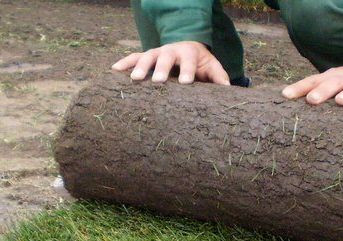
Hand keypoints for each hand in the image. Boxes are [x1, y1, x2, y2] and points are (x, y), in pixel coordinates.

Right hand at [111, 41, 229, 85]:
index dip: (187, 70)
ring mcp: (157, 52)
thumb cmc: (200, 62)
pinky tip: (114, 70)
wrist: (187, 48)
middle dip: (161, 68)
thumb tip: (228, 90)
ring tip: (134, 79)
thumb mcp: (211, 66)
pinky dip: (124, 62)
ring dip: (140, 66)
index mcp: (188, 52)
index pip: (188, 61)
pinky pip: (133, 57)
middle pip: (165, 57)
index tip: (186, 82)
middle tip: (158, 81)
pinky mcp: (147, 56)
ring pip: (147, 56)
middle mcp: (171, 50)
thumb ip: (218, 77)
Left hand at [282, 61, 342, 105]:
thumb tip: (284, 97)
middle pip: (332, 84)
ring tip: (341, 100)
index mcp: (330, 78)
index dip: (299, 88)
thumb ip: (311, 89)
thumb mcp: (329, 81)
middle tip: (312, 100)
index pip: (313, 82)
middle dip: (322, 91)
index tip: (285, 95)